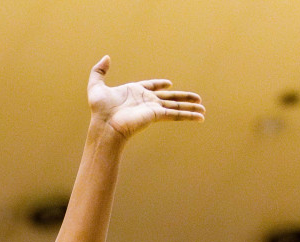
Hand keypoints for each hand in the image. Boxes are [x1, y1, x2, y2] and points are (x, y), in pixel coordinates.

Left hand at [87, 56, 203, 140]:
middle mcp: (146, 101)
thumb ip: (99, 71)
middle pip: (169, 98)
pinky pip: (175, 114)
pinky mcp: (156, 115)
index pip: (150, 86)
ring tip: (203, 108)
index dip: (159, 85)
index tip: (169, 84)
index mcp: (134, 92)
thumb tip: (106, 57)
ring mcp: (152, 108)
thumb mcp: (96, 86)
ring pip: (176, 106)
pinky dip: (188, 116)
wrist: (104, 125)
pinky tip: (200, 117)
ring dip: (190, 107)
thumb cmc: (99, 110)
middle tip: (196, 98)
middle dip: (183, 98)